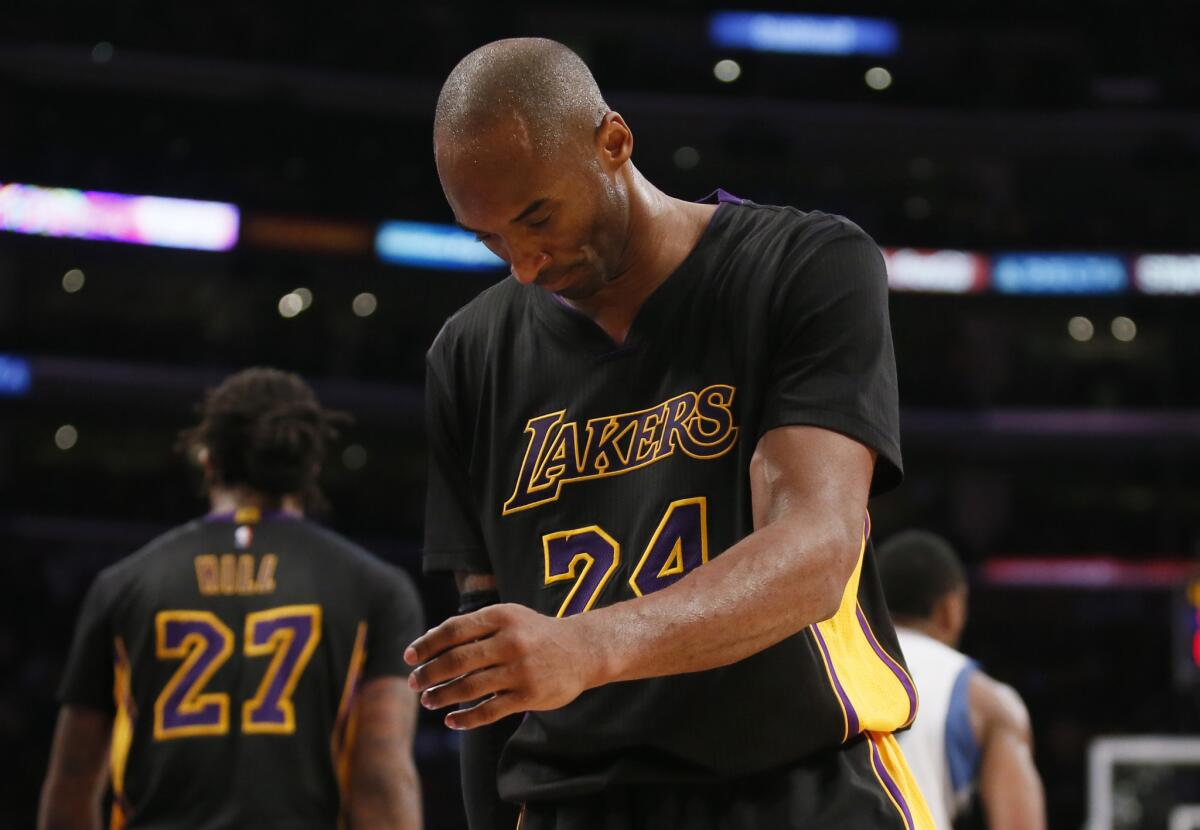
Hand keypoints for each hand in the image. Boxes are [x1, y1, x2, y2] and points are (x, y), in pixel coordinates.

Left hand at [404, 603, 598, 729]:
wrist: (583, 650)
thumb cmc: (535, 633)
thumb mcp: (509, 618)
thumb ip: (473, 627)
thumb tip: (428, 639)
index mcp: (502, 617)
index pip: (454, 630)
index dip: (427, 644)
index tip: (409, 657)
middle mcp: (510, 642)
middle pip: (457, 661)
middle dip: (429, 674)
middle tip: (413, 683)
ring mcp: (520, 670)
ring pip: (469, 688)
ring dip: (442, 697)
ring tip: (428, 701)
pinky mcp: (529, 695)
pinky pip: (489, 710)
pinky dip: (466, 718)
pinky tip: (451, 721)